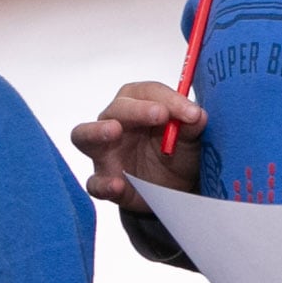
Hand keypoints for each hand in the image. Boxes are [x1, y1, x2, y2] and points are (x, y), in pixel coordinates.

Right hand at [71, 80, 203, 208]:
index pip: (146, 92)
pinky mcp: (104, 181)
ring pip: (84, 135)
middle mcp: (115, 123)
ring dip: (97, 131)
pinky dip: (103, 184)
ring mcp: (104, 153)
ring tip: (113, 131)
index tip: (192, 114)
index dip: (169, 99)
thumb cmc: (178, 154)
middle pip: (115, 109)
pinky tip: (117, 185)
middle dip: (136, 110)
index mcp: (137, 106)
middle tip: (160, 114)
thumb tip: (198, 115)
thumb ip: (193, 125)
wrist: (177, 189)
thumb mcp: (192, 139)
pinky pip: (94, 182)